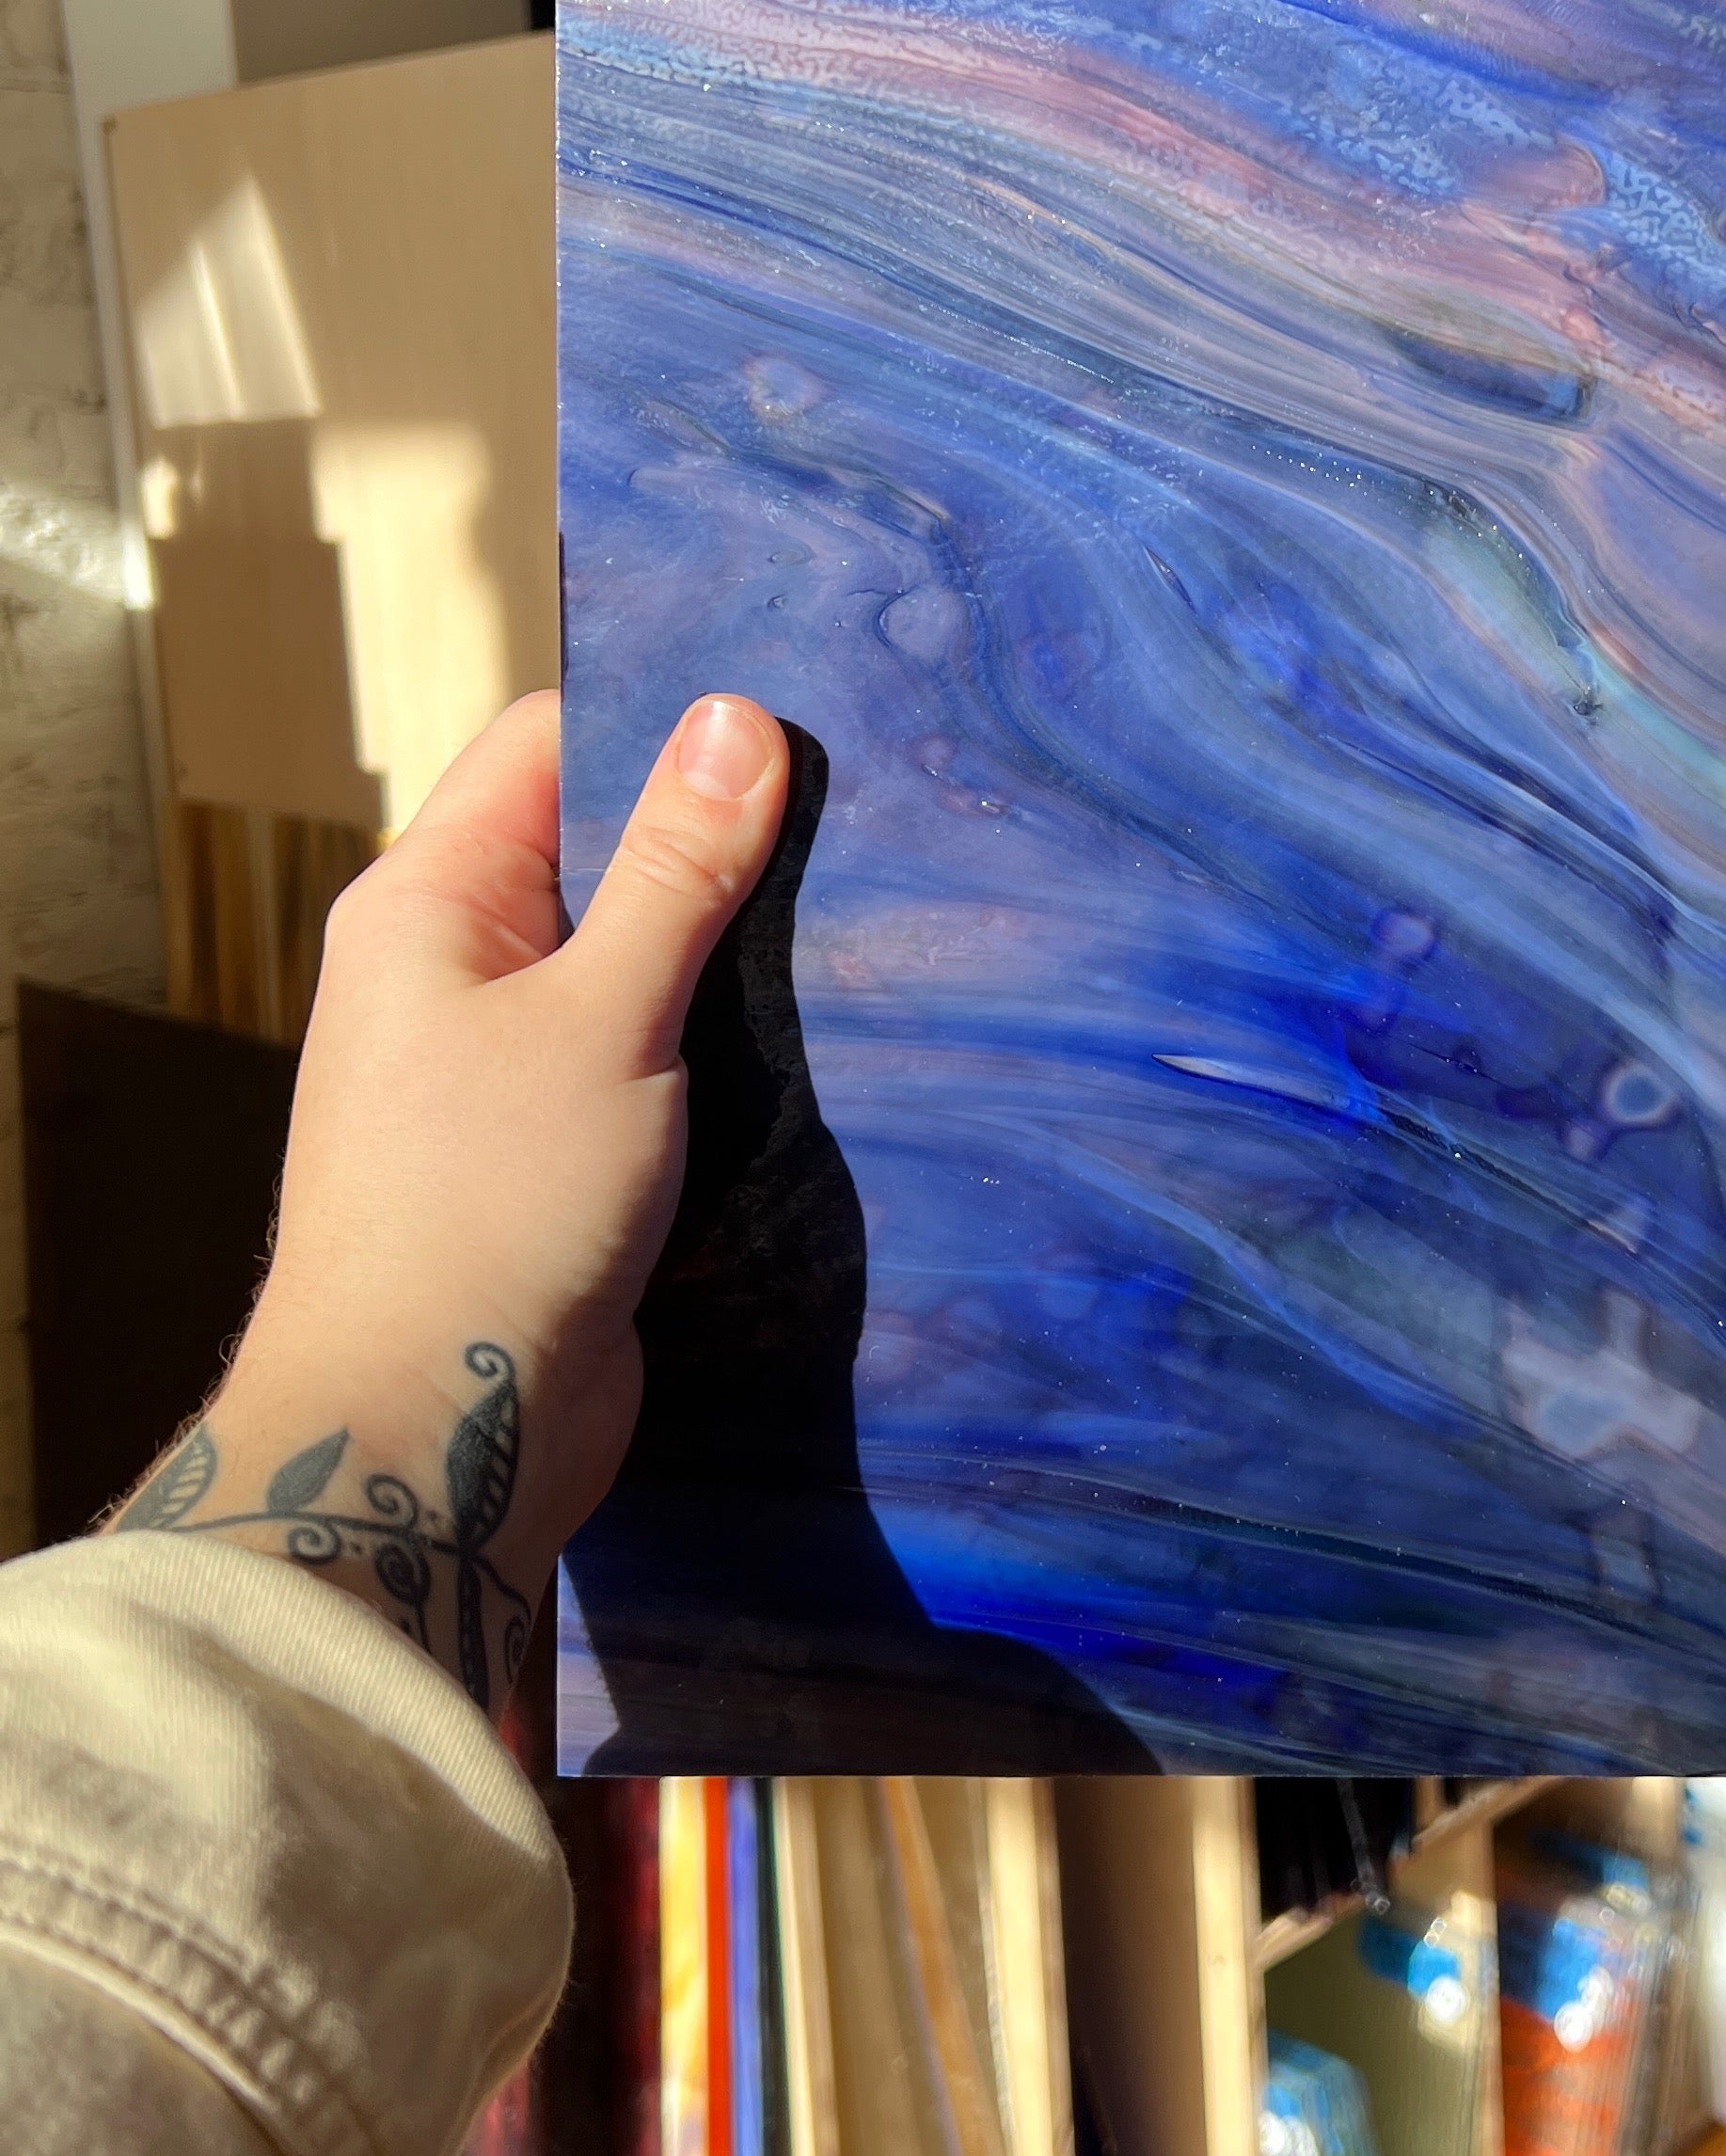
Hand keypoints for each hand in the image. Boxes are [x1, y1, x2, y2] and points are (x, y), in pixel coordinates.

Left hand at [109, 690, 790, 1711]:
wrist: (428, 1438)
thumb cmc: (486, 1209)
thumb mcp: (602, 1016)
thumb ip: (675, 869)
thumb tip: (736, 717)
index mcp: (429, 901)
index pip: (552, 744)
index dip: (667, 719)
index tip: (801, 718)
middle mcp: (453, 970)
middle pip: (603, 851)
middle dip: (721, 841)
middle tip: (865, 816)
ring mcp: (503, 1068)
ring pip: (638, 966)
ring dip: (732, 959)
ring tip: (866, 923)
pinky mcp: (558, 1157)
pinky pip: (650, 1065)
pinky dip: (724, 1053)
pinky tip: (822, 1045)